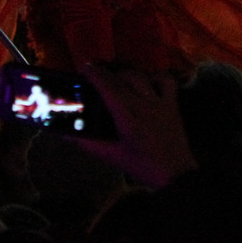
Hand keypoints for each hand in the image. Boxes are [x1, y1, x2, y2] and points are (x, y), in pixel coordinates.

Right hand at [69, 65, 196, 188]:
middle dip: (106, 72)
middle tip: (94, 73)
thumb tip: (66, 135)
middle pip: (123, 79)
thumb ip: (89, 144)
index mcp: (128, 117)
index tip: (84, 68)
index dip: (96, 75)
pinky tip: (146, 81)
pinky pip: (166, 81)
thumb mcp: (113, 156)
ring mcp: (161, 102)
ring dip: (126, 73)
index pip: (109, 88)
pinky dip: (154, 76)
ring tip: (116, 78)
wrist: (175, 174)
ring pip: (142, 77)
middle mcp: (144, 104)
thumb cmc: (142, 166)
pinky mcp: (173, 104)